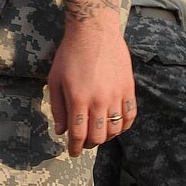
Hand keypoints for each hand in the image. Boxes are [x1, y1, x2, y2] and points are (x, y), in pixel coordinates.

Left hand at [47, 15, 135, 158]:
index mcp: (78, 99)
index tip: (73, 152)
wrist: (94, 32)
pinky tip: (116, 126)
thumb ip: (58, 108)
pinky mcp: (129, 88)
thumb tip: (61, 131)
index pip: (78, 134)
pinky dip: (123, 126)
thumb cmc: (70, 55)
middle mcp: (99, 100)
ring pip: (115, 129)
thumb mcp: (55, 80)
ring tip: (98, 133)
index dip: (74, 147)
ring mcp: (116, 95)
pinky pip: (130, 116)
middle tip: (83, 142)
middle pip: (98, 136)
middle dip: (89, 144)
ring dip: (106, 137)